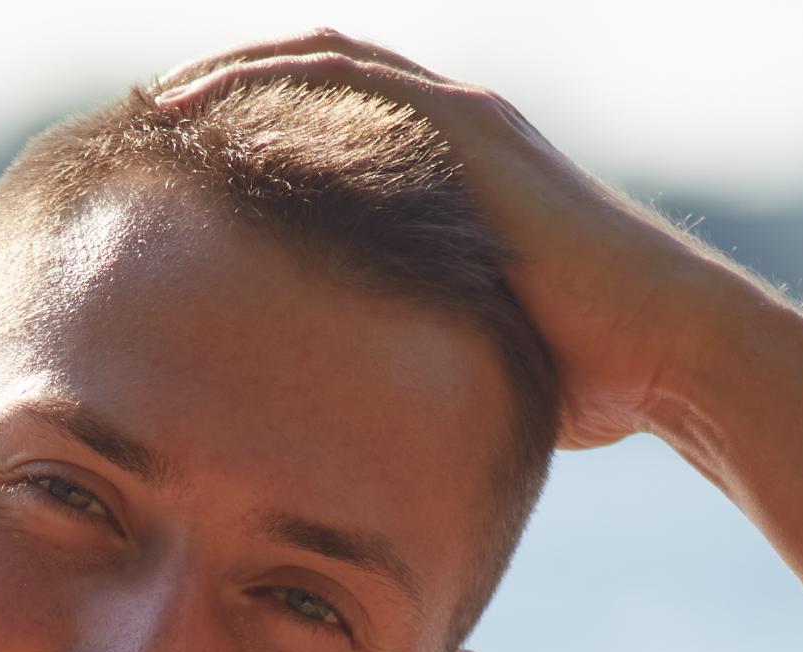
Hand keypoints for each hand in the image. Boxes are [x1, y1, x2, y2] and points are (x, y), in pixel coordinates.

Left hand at [149, 30, 772, 450]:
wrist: (666, 357)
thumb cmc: (578, 384)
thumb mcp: (460, 363)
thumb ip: (400, 361)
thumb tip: (334, 437)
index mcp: (445, 183)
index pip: (322, 134)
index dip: (242, 141)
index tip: (165, 180)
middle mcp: (452, 132)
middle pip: (309, 82)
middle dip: (221, 95)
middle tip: (136, 130)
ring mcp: (462, 122)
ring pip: (321, 64)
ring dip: (231, 76)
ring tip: (152, 112)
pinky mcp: (470, 131)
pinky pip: (351, 84)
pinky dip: (272, 85)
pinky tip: (203, 112)